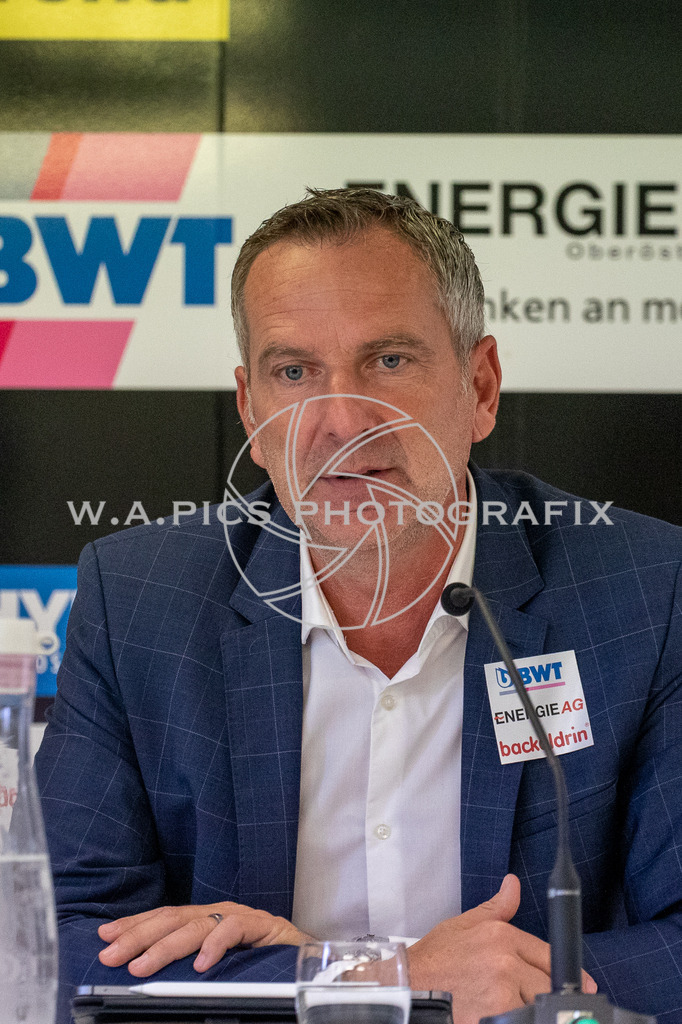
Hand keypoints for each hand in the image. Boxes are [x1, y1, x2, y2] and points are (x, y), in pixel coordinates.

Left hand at [98, 901, 311, 976]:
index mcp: (206, 920)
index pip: (164, 917)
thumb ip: (192, 962)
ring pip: (195, 925)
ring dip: (164, 946)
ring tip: (141, 965)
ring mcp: (239, 917)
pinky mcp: (262, 925)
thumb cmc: (261, 960)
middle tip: (110, 953)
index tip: (105, 937)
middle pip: (172, 918)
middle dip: (138, 934)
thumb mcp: (219, 962)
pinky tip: (200, 964)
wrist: (309, 957)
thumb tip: (150, 973)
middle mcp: (218, 913)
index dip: (134, 925)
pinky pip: (234, 930)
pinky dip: (215, 946)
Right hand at [407, 874, 596, 1023]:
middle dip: (546, 991)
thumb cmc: (433, 961)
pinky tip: (503, 1012)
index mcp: (500, 935)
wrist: (407, 986)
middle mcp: (504, 961)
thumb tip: (513, 885)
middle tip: (539, 997)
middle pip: (548, 982)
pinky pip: (522, 1017)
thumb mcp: (463, 925)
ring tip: (513, 1003)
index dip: (565, 971)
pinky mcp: (496, 1016)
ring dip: (531, 1006)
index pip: (547, 954)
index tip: (582, 984)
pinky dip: (518, 1016)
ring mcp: (502, 992)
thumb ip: (496, 908)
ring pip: (538, 1004)